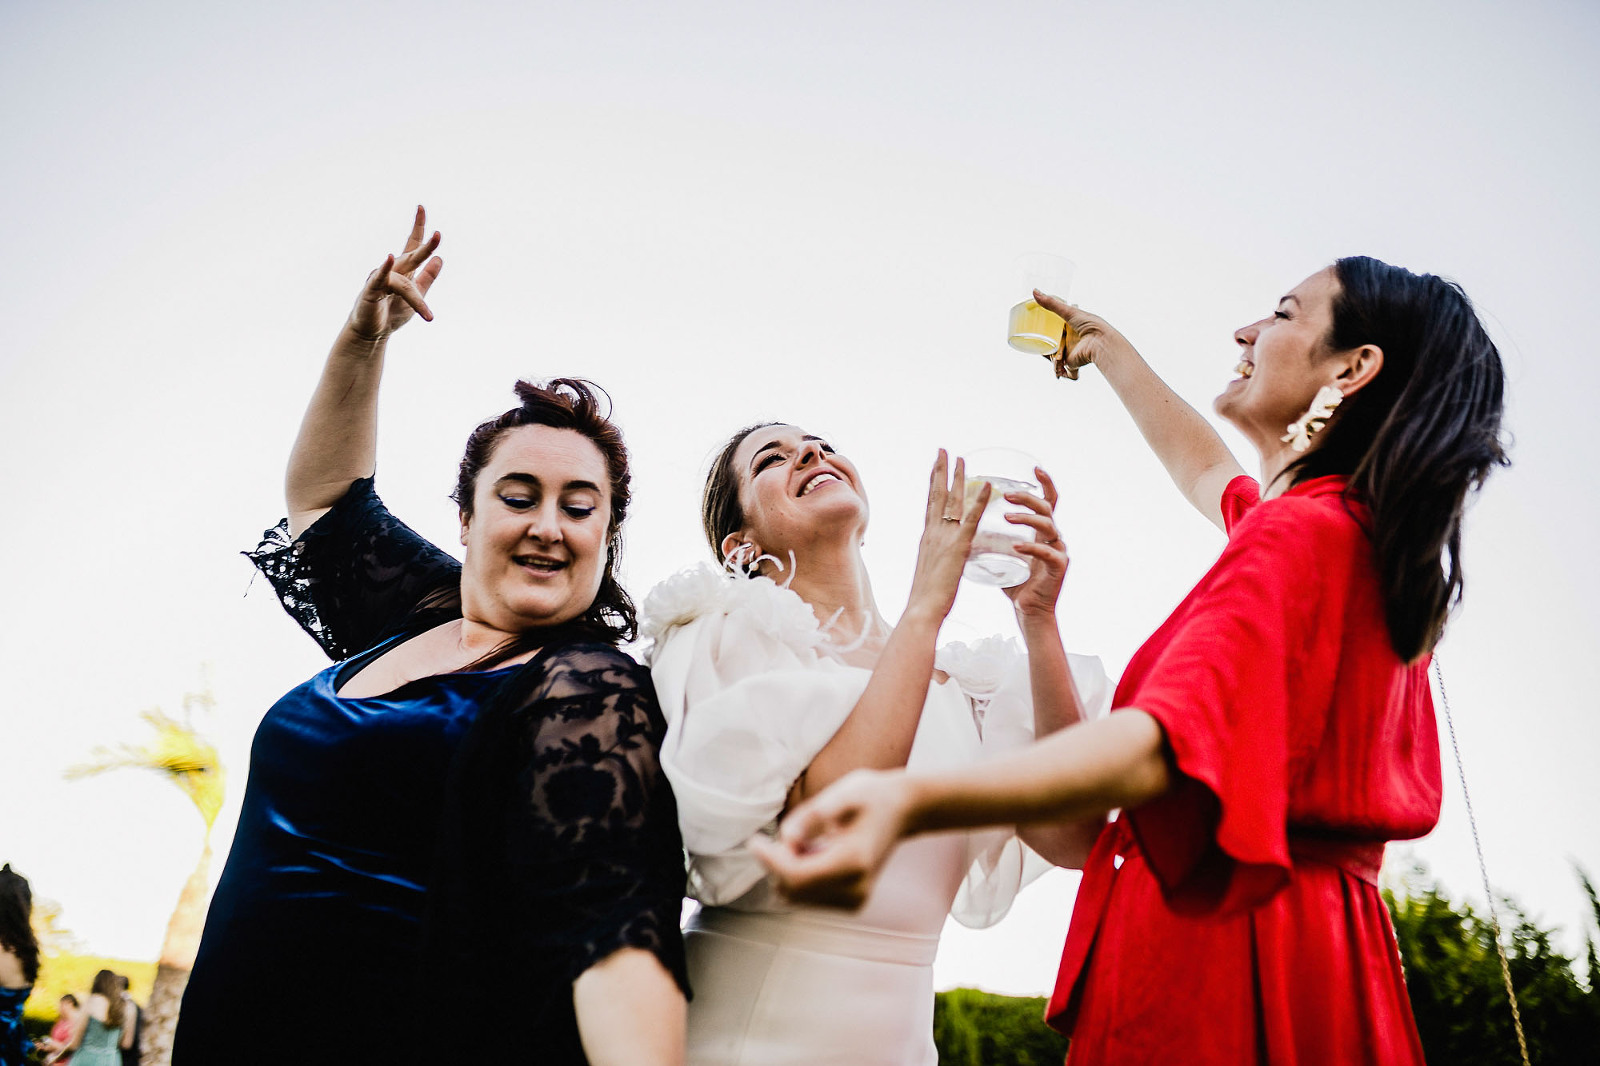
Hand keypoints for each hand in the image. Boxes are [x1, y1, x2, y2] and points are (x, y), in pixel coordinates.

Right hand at [345, 205, 443, 341]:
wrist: (371, 333)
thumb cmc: (391, 313)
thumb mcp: (417, 295)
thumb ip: (428, 277)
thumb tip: (440, 258)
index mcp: (404, 271)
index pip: (412, 246)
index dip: (418, 227)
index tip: (421, 207)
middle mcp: (392, 271)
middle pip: (411, 256)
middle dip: (425, 247)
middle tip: (439, 235)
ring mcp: (381, 279)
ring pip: (404, 282)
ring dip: (417, 301)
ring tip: (428, 316)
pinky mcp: (371, 291)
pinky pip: (379, 278)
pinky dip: (384, 268)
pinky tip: (389, 258)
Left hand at [749, 768, 914, 908]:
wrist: (902, 809)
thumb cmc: (870, 796)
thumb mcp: (843, 792)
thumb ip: (813, 815)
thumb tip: (787, 837)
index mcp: (854, 862)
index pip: (797, 875)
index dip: (769, 860)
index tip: (754, 841)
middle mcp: (856, 889)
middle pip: (794, 890)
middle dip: (779, 864)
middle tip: (790, 831)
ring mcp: (855, 900)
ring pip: (798, 897)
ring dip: (789, 871)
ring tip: (808, 839)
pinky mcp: (852, 903)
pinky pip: (808, 898)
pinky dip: (801, 877)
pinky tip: (815, 853)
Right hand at [903, 451, 987, 624]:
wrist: (921, 610)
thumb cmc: (926, 600)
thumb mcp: (931, 574)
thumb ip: (938, 562)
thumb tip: (943, 561)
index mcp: (927, 539)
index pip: (930, 504)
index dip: (933, 483)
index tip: (935, 466)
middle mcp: (932, 533)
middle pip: (937, 495)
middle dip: (941, 471)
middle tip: (945, 450)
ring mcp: (944, 538)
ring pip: (952, 501)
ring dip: (958, 478)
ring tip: (962, 458)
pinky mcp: (959, 548)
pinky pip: (971, 519)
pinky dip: (979, 500)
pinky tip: (987, 485)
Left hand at [1002, 466, 1068, 618]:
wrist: (1028, 610)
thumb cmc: (1014, 581)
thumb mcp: (1001, 553)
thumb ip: (991, 537)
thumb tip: (964, 519)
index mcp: (1040, 531)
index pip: (1048, 500)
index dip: (1044, 483)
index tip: (1035, 467)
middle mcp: (1052, 537)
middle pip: (1047, 507)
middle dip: (1027, 497)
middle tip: (1006, 494)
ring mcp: (1058, 551)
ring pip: (1049, 525)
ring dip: (1027, 518)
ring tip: (1007, 516)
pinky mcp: (1059, 568)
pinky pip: (1047, 553)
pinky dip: (1032, 547)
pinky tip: (1017, 546)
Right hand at [1032, 290, 1137, 379]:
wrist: (1100, 344)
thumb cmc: (1090, 325)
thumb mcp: (1069, 312)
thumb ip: (1051, 303)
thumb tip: (1034, 291)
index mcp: (1072, 325)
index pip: (1056, 324)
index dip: (1047, 324)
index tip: (1036, 323)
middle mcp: (1070, 338)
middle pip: (1052, 340)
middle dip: (1045, 343)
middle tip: (1037, 340)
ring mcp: (1069, 351)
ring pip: (1052, 354)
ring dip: (1050, 356)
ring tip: (1052, 353)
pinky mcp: (1069, 363)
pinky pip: (1058, 366)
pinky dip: (1056, 367)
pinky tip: (1057, 363)